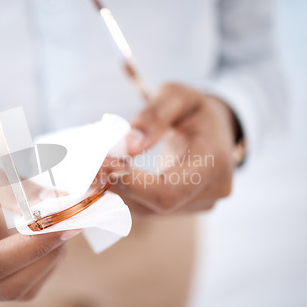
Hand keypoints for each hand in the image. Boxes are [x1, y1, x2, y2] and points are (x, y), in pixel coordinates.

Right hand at [0, 142, 78, 300]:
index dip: (33, 246)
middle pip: (7, 285)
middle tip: (70, 222)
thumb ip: (10, 189)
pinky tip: (49, 231)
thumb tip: (57, 203)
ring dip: (48, 258)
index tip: (64, 222)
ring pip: (19, 287)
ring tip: (60, 222)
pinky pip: (22, 278)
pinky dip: (42, 257)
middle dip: (45, 255)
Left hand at [104, 83, 240, 214]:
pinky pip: (151, 209)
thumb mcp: (176, 95)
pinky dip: (127, 195)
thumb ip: (154, 114)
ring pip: (149, 211)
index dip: (133, 186)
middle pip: (156, 205)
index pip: (170, 191)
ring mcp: (201, 204)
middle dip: (120, 188)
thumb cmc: (194, 109)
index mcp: (214, 162)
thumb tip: (129, 147)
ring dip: (119, 193)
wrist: (215, 128)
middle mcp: (212, 190)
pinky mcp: (187, 209)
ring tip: (98, 168)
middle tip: (92, 166)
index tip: (104, 167)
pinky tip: (111, 176)